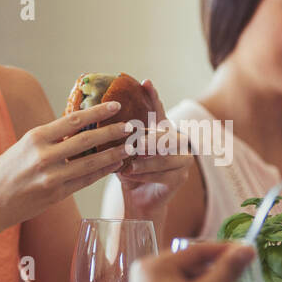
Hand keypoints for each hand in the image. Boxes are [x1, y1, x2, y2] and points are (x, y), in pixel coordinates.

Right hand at [0, 100, 134, 228]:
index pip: (73, 119)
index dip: (97, 111)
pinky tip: (115, 166)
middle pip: (87, 140)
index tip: (115, 106)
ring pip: (90, 162)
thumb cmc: (4, 171)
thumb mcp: (23, 146)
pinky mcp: (57, 195)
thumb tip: (75, 126)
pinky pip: (85, 181)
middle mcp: (44, 155)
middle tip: (131, 126)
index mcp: (35, 137)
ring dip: (114, 154)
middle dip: (112, 132)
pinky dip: (102, 172)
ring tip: (130, 147)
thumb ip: (48, 138)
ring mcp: (52, 177)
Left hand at [119, 80, 191, 214]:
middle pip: (167, 135)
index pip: (158, 109)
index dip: (153, 96)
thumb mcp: (122, 151)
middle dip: (151, 139)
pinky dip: (145, 175)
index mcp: (162, 130)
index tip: (145, 82)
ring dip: (144, 162)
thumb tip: (98, 117)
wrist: (138, 198)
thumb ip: (120, 136)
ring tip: (128, 165)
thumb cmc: (129, 170)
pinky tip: (131, 175)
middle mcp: (177, 142)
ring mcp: (182, 160)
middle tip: (136, 143)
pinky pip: (163, 175)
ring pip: (164, 158)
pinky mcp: (180, 178)